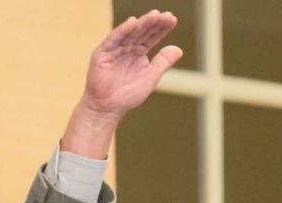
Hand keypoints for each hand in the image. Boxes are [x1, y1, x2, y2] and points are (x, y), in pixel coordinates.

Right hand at [61, 10, 182, 158]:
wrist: (108, 108)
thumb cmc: (127, 95)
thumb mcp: (150, 77)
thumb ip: (163, 63)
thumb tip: (179, 49)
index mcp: (138, 53)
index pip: (151, 37)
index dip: (161, 28)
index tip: (172, 19)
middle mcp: (127, 48)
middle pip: (142, 32)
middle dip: (154, 23)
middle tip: (166, 15)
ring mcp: (114, 49)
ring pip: (130, 33)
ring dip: (141, 24)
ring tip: (154, 16)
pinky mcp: (102, 53)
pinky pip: (113, 40)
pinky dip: (122, 31)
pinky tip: (133, 23)